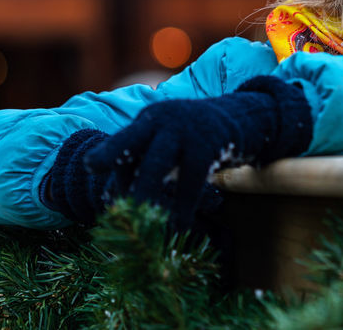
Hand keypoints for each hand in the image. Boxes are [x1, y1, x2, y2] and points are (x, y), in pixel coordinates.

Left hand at [85, 76, 311, 228]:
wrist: (245, 116)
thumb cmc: (198, 137)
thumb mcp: (170, 141)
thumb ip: (144, 161)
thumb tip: (110, 201)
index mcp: (149, 119)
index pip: (121, 143)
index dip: (107, 164)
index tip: (97, 183)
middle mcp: (162, 118)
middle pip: (130, 148)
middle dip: (119, 179)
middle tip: (114, 209)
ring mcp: (186, 128)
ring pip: (156, 164)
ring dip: (145, 196)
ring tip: (142, 225)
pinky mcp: (208, 142)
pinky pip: (190, 179)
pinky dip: (183, 206)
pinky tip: (179, 226)